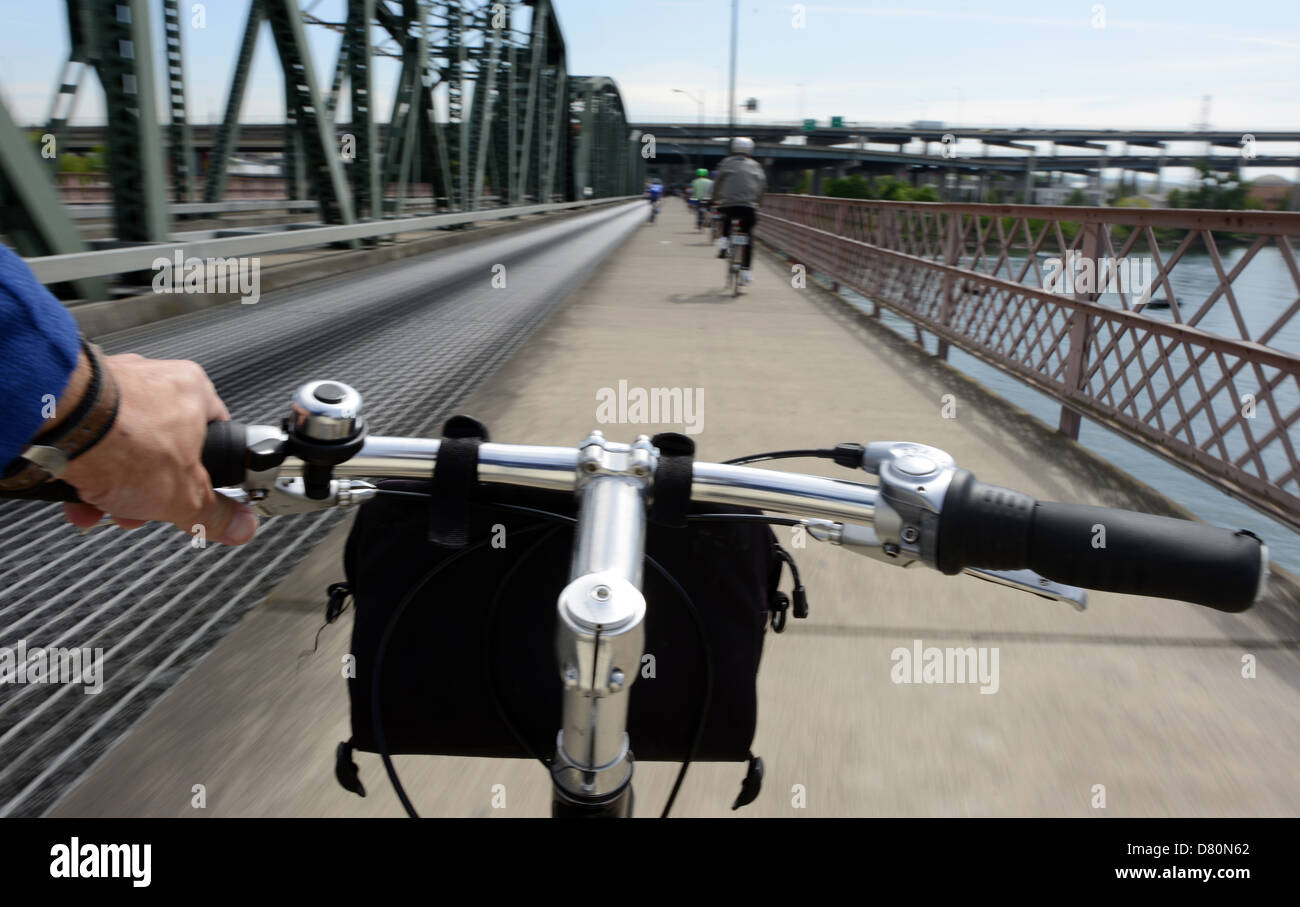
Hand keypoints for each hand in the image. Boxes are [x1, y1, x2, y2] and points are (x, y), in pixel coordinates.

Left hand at [60, 354, 258, 544]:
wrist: (58, 421)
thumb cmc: (124, 439)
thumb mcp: (185, 495)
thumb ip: (214, 513)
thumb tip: (241, 526)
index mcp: (194, 392)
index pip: (216, 435)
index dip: (204, 474)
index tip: (192, 495)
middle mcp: (154, 381)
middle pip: (161, 449)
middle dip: (147, 489)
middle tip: (140, 507)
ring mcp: (111, 386)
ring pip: (120, 447)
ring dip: (110, 485)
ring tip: (99, 505)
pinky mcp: (73, 396)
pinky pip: (85, 439)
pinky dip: (80, 468)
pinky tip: (74, 491)